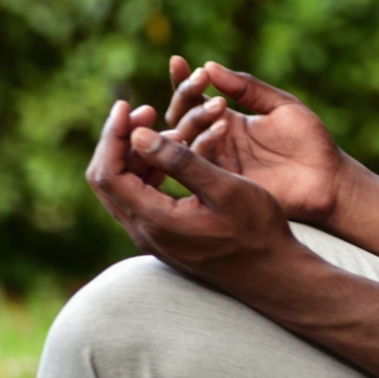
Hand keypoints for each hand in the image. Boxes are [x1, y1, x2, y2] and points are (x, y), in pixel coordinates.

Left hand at [86, 99, 296, 285]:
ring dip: (136, 153)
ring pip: (123, 188)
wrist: (272, 273)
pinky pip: (141, 196)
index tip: (128, 104)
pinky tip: (175, 151)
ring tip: (167, 126)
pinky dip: (149, 168)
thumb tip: (140, 135)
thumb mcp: (224, 189)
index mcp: (155, 221)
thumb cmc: (256, 230)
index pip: (109, 174)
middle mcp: (145, 232)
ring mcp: (154, 236)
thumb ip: (181, 162)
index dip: (113, 135)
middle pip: (106, 180)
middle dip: (120, 140)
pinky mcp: (166, 235)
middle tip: (145, 109)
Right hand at [164, 56, 347, 223]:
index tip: (177, 60)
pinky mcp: (222, 184)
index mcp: (227, 121)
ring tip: (218, 103)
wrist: (328, 177)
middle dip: (186, 96)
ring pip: (186, 140)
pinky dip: (205, 143)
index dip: (182, 81)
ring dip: (195, 118)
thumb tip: (210, 65)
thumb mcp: (279, 104)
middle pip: (182, 119)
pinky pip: (201, 164)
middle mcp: (216, 143)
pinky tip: (222, 125)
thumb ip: (246, 88)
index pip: (194, 100)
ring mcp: (218, 164)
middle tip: (200, 79)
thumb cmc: (308, 139)